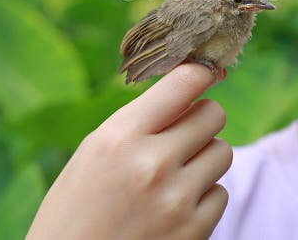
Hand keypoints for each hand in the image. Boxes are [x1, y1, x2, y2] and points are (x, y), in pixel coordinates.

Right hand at [26, 64, 231, 239]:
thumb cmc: (74, 211)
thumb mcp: (93, 154)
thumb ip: (139, 122)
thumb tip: (191, 87)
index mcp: (120, 137)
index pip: (185, 82)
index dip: (201, 72)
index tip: (205, 72)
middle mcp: (152, 163)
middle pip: (213, 114)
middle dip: (201, 119)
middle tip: (183, 133)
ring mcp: (177, 199)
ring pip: (223, 151)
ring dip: (204, 158)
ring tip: (173, 176)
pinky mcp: (194, 230)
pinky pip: (221, 193)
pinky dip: (204, 197)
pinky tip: (174, 208)